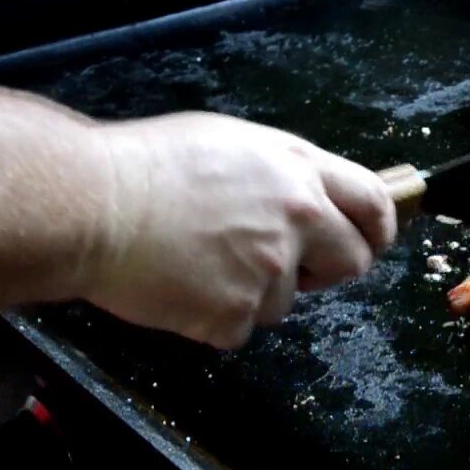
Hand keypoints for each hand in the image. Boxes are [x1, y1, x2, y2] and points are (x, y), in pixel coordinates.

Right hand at [83, 111, 395, 349]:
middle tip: (287, 265)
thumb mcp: (233, 144)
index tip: (373, 239)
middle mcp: (297, 220)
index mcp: (298, 171)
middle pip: (352, 262)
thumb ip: (285, 173)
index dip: (379, 227)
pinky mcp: (236, 314)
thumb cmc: (148, 167)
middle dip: (328, 269)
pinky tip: (182, 283)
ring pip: (286, 300)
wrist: (90, 206)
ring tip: (201, 258)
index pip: (374, 202)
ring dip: (254, 290)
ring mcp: (269, 271)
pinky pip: (241, 326)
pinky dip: (214, 315)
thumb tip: (315, 199)